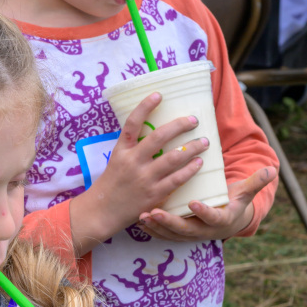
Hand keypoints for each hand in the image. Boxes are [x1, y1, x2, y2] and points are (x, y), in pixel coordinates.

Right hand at [69, 93, 208, 254]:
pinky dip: (190, 169)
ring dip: (192, 147)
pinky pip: (177, 179)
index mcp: (122, 150)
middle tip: (193, 120)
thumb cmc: (112, 184)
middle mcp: (132, 162)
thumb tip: (157, 132)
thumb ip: (133, 147)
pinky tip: (199, 163)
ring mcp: (144, 178)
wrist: (103, 211)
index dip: (145, 106)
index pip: (132, 123)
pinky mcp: (154, 194)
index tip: (158, 95)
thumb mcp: (116, 160)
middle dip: (180, 126)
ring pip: (173, 157)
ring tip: (204, 141)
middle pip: (159, 137)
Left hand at [138, 166, 277, 241]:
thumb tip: (272, 169)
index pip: (213, 218)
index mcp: (220, 220)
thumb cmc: (234, 203)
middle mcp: (204, 231)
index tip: (193, 203)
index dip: (203, 212)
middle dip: (169, 222)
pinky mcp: (179, 235)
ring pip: (172, 234)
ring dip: (157, 227)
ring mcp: (190, 235)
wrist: (228, 222)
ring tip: (143, 216)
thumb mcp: (245, 194)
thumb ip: (256, 182)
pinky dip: (152, 230)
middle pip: (186, 230)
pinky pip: (164, 235)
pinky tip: (140, 221)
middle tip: (155, 212)